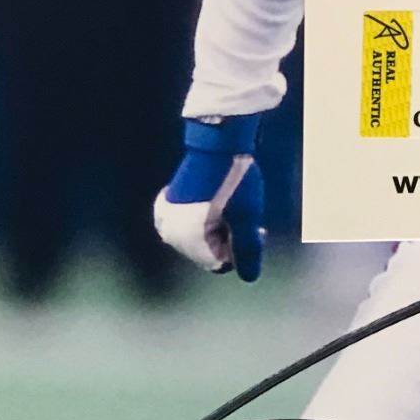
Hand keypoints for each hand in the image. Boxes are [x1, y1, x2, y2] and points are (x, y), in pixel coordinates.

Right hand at [153, 116, 265, 282]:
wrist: (217, 142)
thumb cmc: (235, 182)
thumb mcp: (247, 219)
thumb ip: (248, 252)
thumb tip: (249, 278)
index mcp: (186, 240)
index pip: (221, 263)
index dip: (241, 250)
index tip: (254, 229)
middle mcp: (169, 233)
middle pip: (208, 252)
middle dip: (230, 240)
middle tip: (245, 216)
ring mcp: (166, 218)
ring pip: (200, 239)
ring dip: (220, 229)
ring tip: (232, 207)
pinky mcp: (167, 204)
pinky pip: (191, 225)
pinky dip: (206, 219)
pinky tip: (216, 203)